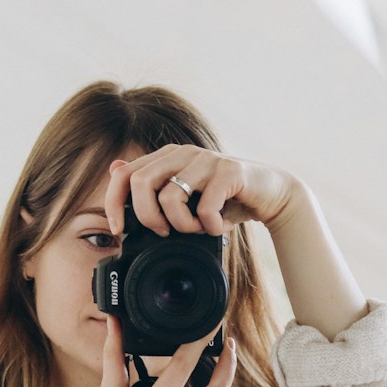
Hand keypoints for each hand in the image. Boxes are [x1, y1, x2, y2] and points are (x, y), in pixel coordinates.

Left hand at [104, 144, 300, 238]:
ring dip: (183, 226)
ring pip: (170, 197)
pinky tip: (220, 227)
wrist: (272, 194)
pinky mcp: (229, 171)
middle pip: (141, 184)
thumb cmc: (226, 198)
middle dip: (148, 217)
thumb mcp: (186, 195)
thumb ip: (153, 185)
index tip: (120, 230)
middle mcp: (183, 153)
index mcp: (167, 157)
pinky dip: (210, 227)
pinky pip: (205, 207)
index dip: (114, 203)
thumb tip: (115, 169)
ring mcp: (206, 160)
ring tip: (199, 229)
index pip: (124, 174)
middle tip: (165, 233)